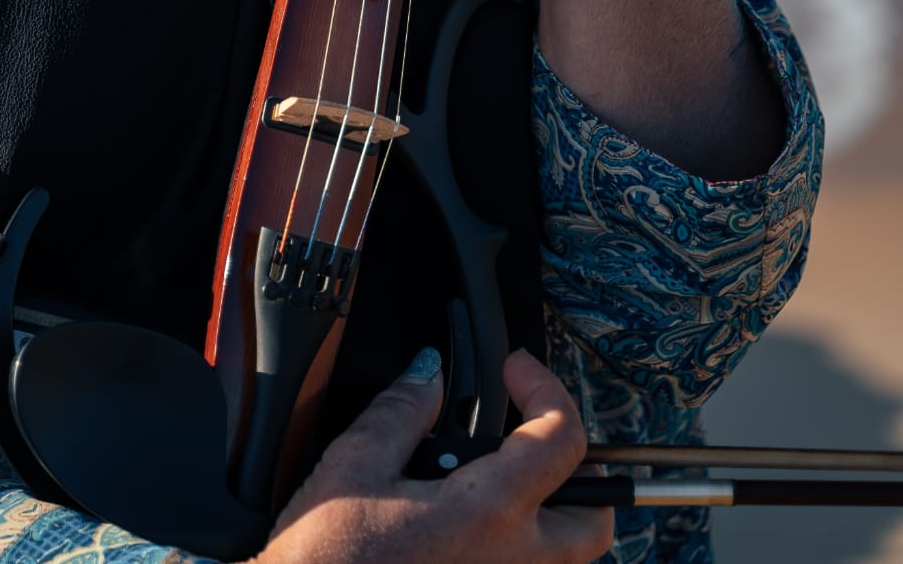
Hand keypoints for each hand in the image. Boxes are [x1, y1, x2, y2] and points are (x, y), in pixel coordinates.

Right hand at [256, 348, 611, 563]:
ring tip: (493, 487)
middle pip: (592, 524)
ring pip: (562, 560)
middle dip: (581, 477)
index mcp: (487, 515)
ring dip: (547, 518)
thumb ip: (401, 412)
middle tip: (535, 441)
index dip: (546, 388)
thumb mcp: (354, 465)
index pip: (563, 439)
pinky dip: (511, 550)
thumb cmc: (324, 561)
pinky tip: (463, 533)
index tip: (516, 370)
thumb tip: (429, 375)